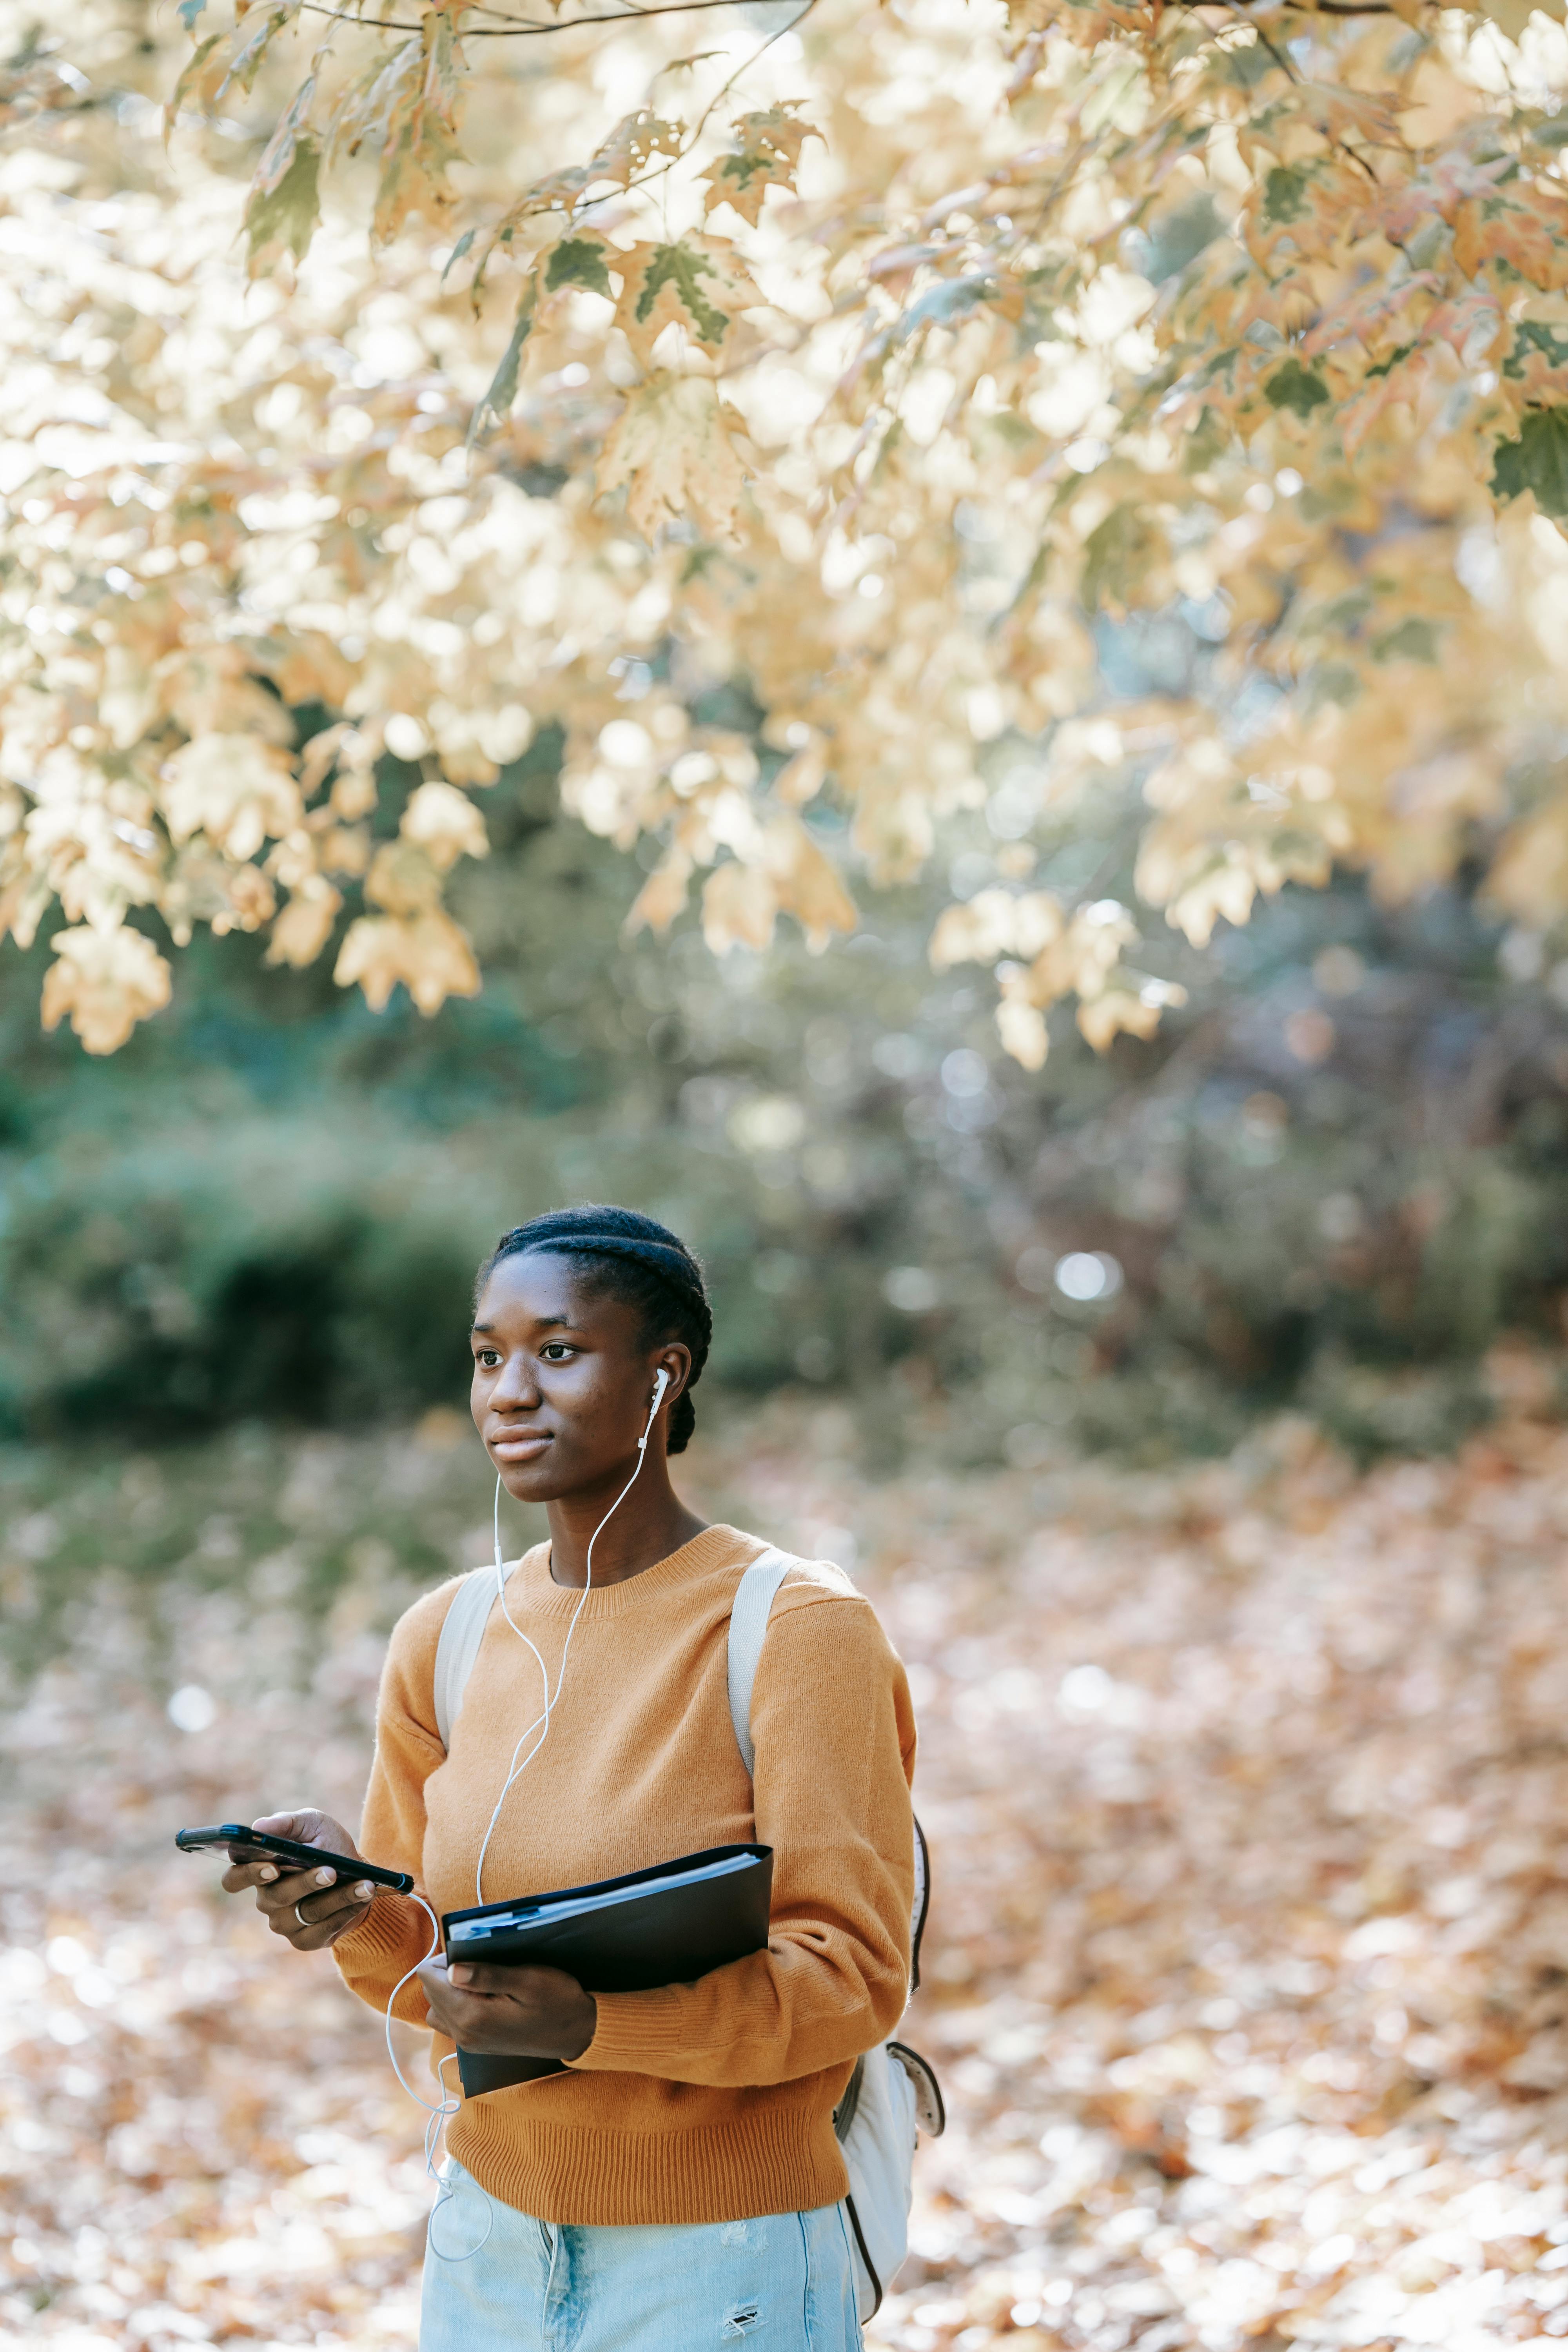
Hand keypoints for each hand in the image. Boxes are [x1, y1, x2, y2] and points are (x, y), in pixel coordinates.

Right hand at [219, 1810, 376, 1952]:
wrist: (357, 1871)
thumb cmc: (326, 1844)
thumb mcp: (313, 1825)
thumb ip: (287, 1824)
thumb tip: (259, 1827)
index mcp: (259, 1870)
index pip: (233, 1879)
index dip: (248, 1874)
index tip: (272, 1865)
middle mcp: (267, 1900)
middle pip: (276, 1896)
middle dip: (305, 1882)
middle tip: (330, 1872)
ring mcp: (284, 1923)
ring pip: (305, 1912)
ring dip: (337, 1896)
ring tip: (364, 1883)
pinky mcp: (306, 1940)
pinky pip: (322, 1931)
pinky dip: (346, 1912)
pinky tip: (363, 1895)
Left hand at [416, 1953, 596, 2061]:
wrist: (577, 2032)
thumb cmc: (557, 2001)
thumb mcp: (527, 1980)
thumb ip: (486, 1975)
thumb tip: (451, 1969)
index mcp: (472, 2016)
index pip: (429, 1979)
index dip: (443, 1957)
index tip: (470, 1952)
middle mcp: (464, 2034)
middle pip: (430, 1993)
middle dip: (445, 1972)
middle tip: (478, 1962)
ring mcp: (470, 2043)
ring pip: (437, 2010)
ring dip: (447, 1991)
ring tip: (477, 1979)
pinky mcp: (478, 2045)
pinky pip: (450, 2023)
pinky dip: (456, 2006)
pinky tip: (481, 1997)